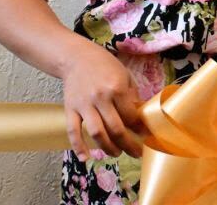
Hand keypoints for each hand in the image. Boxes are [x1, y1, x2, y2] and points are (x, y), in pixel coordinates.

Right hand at [61, 41, 146, 158]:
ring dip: (108, 148)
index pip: (131, 116)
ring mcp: (84, 105)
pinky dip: (78, 146)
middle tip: (135, 152)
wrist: (77, 57)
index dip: (139, 129)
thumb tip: (141, 116)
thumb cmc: (104, 65)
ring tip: (117, 153)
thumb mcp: (125, 75)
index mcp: (116, 88)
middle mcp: (100, 98)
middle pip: (115, 129)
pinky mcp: (70, 109)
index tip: (145, 136)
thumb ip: (132, 96)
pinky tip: (85, 158)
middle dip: (128, 144)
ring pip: (97, 133)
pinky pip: (73, 131)